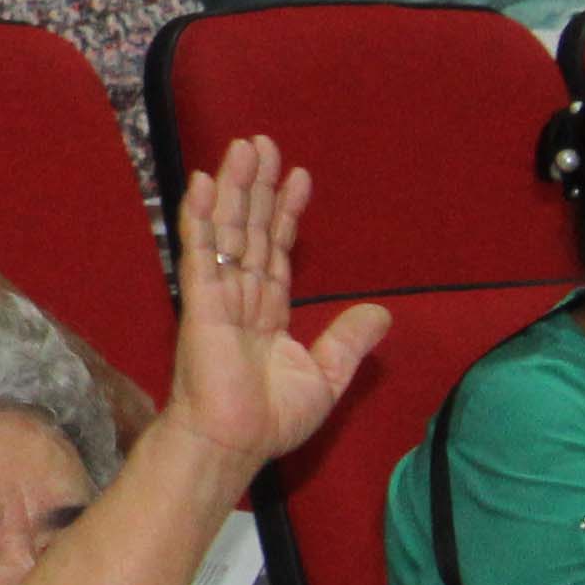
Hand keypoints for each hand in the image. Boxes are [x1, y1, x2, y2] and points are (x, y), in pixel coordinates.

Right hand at [157, 135, 387, 474]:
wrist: (236, 441)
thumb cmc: (271, 417)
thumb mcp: (326, 375)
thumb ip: (348, 340)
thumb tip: (383, 312)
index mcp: (266, 312)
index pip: (276, 250)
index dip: (285, 214)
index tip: (298, 177)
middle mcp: (240, 295)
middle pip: (249, 228)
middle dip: (257, 186)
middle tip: (262, 143)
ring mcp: (218, 295)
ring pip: (227, 230)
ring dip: (234, 187)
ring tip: (242, 147)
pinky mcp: (201, 301)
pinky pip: (201, 251)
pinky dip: (202, 217)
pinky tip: (206, 184)